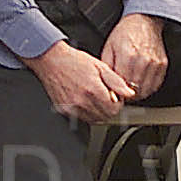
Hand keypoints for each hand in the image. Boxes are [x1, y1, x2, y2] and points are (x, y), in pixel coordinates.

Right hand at [21, 41, 135, 121]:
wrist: (51, 60)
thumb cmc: (74, 61)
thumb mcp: (101, 66)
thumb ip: (117, 82)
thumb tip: (130, 93)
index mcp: (93, 90)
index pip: (114, 109)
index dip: (118, 103)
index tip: (115, 96)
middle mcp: (82, 101)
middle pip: (105, 117)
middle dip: (109, 108)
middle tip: (105, 96)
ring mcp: (72, 108)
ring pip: (94, 120)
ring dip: (98, 112)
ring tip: (94, 97)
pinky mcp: (64, 110)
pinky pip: (82, 118)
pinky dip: (87, 113)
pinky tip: (85, 100)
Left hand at [100, 14, 168, 100]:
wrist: (144, 21)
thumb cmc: (124, 33)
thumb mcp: (109, 48)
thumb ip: (107, 68)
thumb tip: (106, 85)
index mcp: (127, 56)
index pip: (122, 85)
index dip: (117, 92)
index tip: (114, 93)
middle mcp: (143, 61)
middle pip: (135, 90)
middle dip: (127, 95)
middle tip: (122, 93)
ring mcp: (155, 63)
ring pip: (146, 90)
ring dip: (138, 94)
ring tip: (131, 90)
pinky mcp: (162, 64)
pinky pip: (156, 85)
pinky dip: (148, 89)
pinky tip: (141, 85)